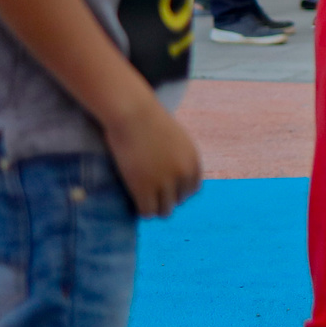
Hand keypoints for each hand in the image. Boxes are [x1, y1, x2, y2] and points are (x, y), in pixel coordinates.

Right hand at [101, 95, 203, 218]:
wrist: (132, 114)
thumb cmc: (148, 120)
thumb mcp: (176, 138)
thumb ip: (179, 157)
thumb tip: (173, 176)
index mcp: (193, 161)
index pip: (192, 189)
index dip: (178, 190)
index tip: (165, 188)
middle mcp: (183, 173)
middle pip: (179, 200)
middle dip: (166, 198)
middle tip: (150, 192)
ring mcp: (165, 182)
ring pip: (165, 210)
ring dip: (154, 207)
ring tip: (142, 199)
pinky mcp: (144, 187)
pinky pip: (148, 212)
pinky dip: (142, 210)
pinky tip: (135, 201)